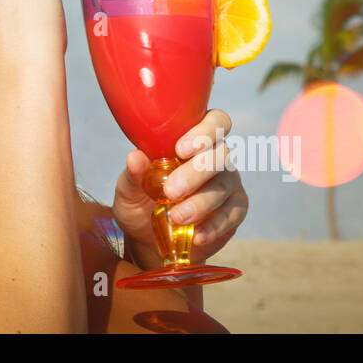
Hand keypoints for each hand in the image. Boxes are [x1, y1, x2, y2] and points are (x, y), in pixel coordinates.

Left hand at [112, 109, 248, 268]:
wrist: (150, 240)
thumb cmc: (140, 203)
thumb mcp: (129, 190)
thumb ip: (133, 174)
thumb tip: (134, 157)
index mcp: (192, 140)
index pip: (215, 121)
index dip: (204, 132)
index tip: (180, 149)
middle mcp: (215, 157)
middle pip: (221, 154)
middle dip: (196, 172)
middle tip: (171, 191)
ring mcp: (227, 183)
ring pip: (225, 185)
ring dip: (201, 202)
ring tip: (177, 217)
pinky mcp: (234, 210)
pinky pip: (232, 214)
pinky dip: (214, 225)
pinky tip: (197, 235)